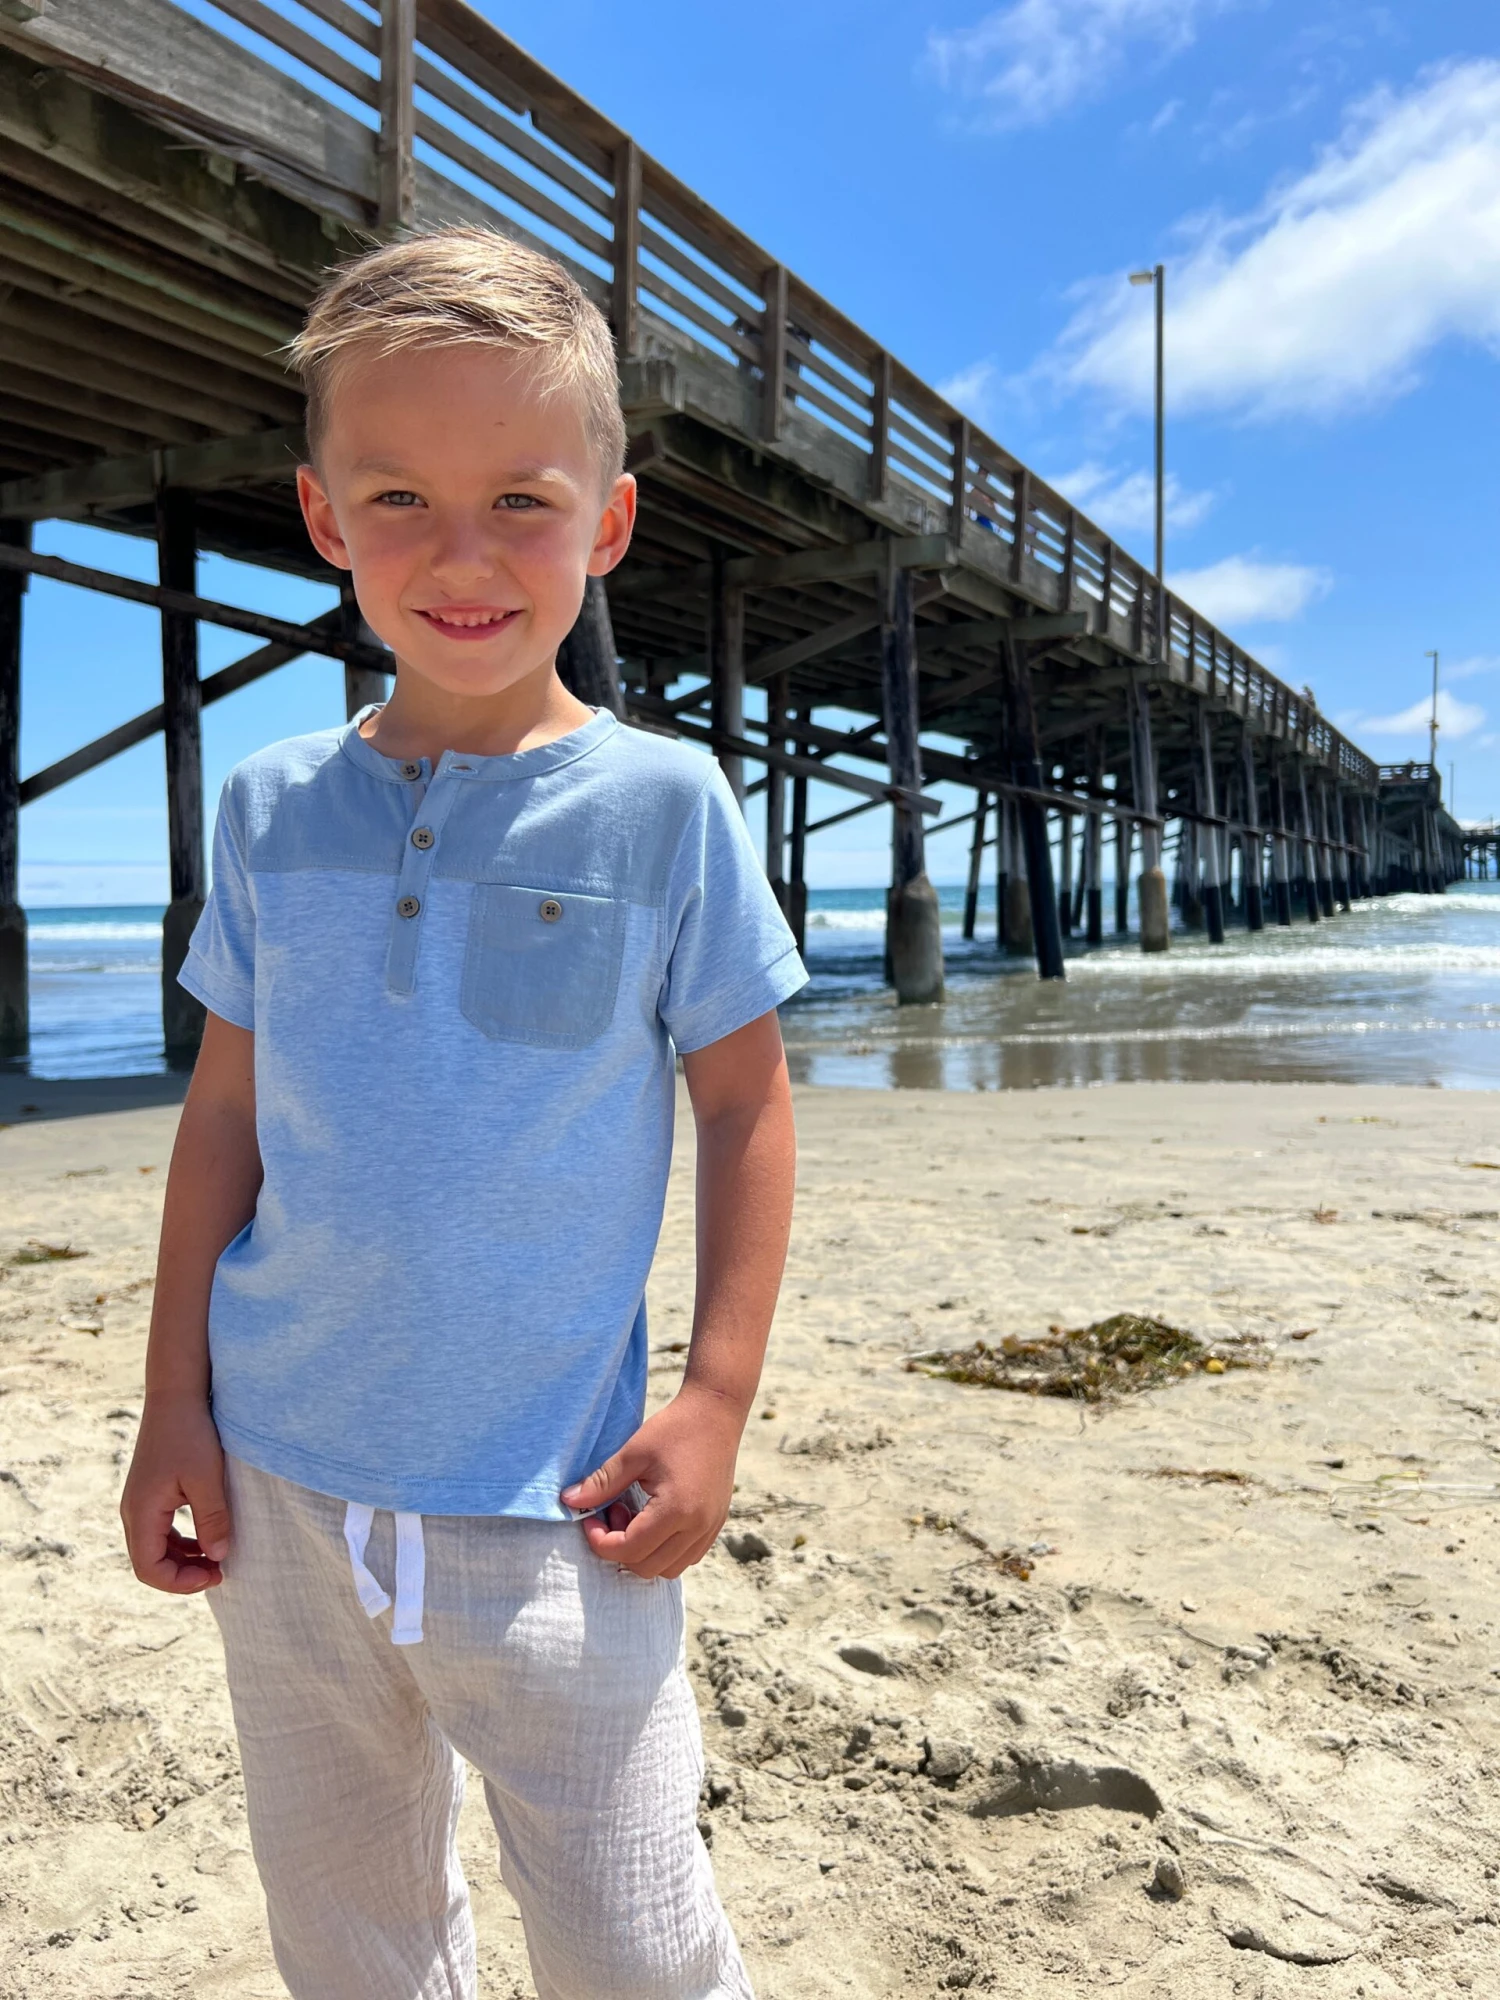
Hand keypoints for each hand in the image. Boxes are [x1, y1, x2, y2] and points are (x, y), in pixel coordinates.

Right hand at [121, 1396, 230, 1593]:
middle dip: (183, 1574)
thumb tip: (218, 1557)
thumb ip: (213, 1520)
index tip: (215, 1574)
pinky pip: (160, 1530)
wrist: (176, 1395)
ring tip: (217, 1558)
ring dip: (182, 1559)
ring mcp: (139, 1502)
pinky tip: (207, 1538)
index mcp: (141, 1512)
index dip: (180, 1582)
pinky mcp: (149, 1492)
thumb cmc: (191, 1434)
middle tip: (221, 1571)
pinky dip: (181, 1541)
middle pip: (149, 1562)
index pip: (149, 1569)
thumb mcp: (207, 1479)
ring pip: (154, 1547)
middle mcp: (133, 1511)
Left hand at [560, 1382, 747, 1579]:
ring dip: (643, 1553)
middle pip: (647, 1568)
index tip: (589, 1519)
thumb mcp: (633, 1453)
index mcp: (676, 1510)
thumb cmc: (674, 1429)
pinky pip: (687, 1557)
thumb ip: (601, 1483)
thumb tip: (568, 1501)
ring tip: (635, 1516)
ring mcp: (710, 1529)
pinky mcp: (716, 1525)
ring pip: (669, 1569)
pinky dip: (664, 1550)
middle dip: (620, 1548)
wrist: (716, 1413)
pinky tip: (654, 1519)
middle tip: (612, 1512)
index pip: (629, 1550)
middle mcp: (697, 1527)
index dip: (600, 1541)